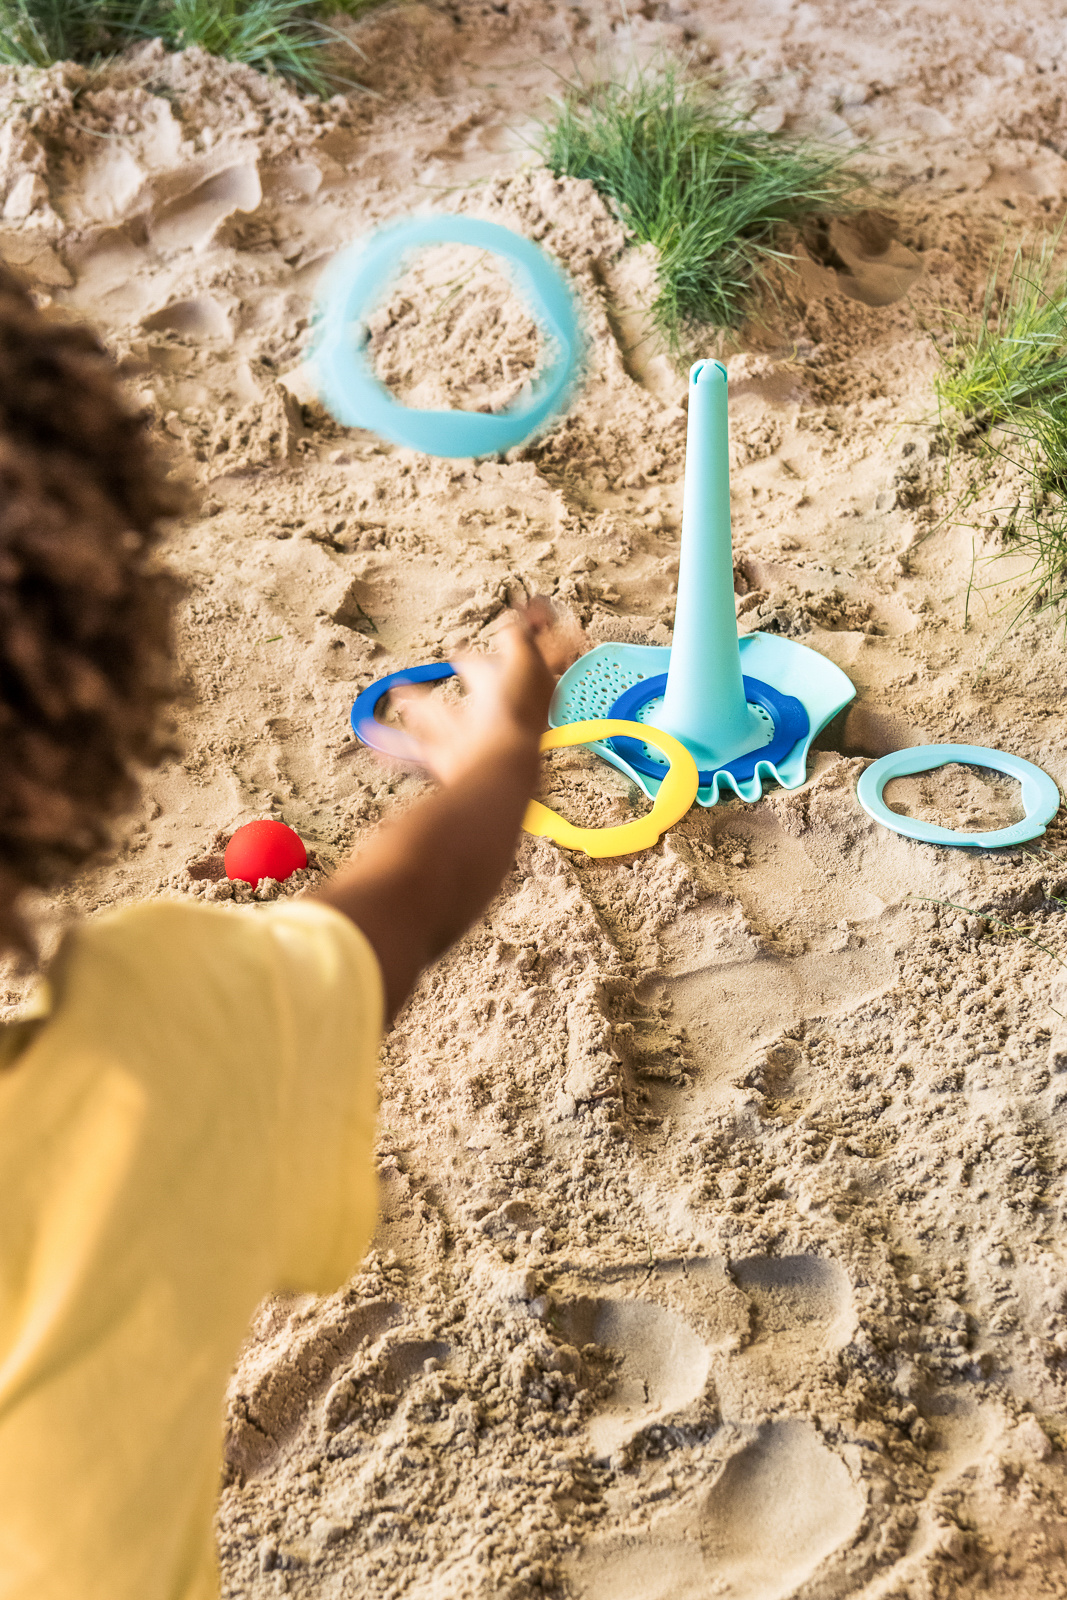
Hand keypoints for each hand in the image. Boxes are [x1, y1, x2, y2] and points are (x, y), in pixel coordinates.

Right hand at [379, 603, 580, 787]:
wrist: (496, 767)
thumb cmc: (513, 717)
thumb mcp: (523, 663)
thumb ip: (518, 640)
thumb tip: (515, 625)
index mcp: (523, 698)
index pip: (518, 670)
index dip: (508, 650)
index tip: (502, 632)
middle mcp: (500, 721)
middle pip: (484, 692)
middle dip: (469, 673)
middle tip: (455, 655)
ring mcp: (473, 743)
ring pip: (445, 717)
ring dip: (421, 704)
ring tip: (399, 690)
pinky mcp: (448, 762)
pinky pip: (417, 749)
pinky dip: (394, 743)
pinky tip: (372, 733)